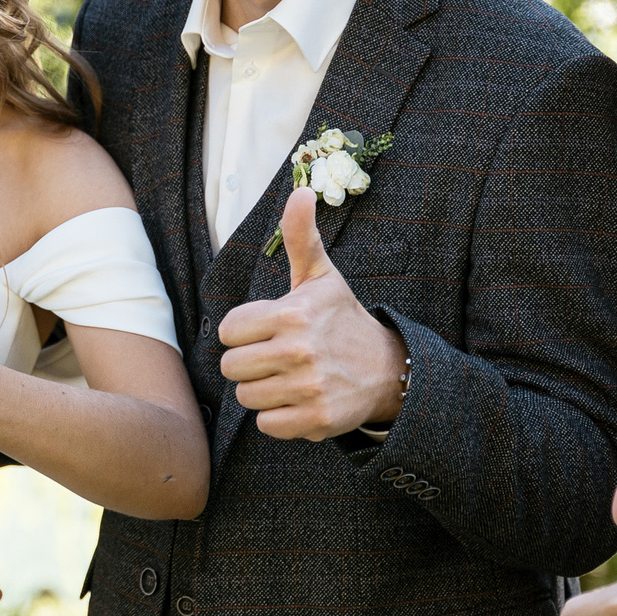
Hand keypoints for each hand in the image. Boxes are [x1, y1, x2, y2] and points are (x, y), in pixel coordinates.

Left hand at [217, 189, 404, 439]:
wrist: (387, 368)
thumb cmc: (342, 319)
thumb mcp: (321, 276)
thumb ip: (300, 236)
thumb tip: (300, 190)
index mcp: (293, 314)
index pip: (229, 331)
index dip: (243, 332)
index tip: (266, 330)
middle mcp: (299, 351)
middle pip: (231, 368)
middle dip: (248, 363)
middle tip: (274, 357)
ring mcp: (309, 387)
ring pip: (247, 397)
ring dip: (262, 391)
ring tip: (287, 378)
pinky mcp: (317, 419)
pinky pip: (267, 425)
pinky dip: (278, 417)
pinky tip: (298, 400)